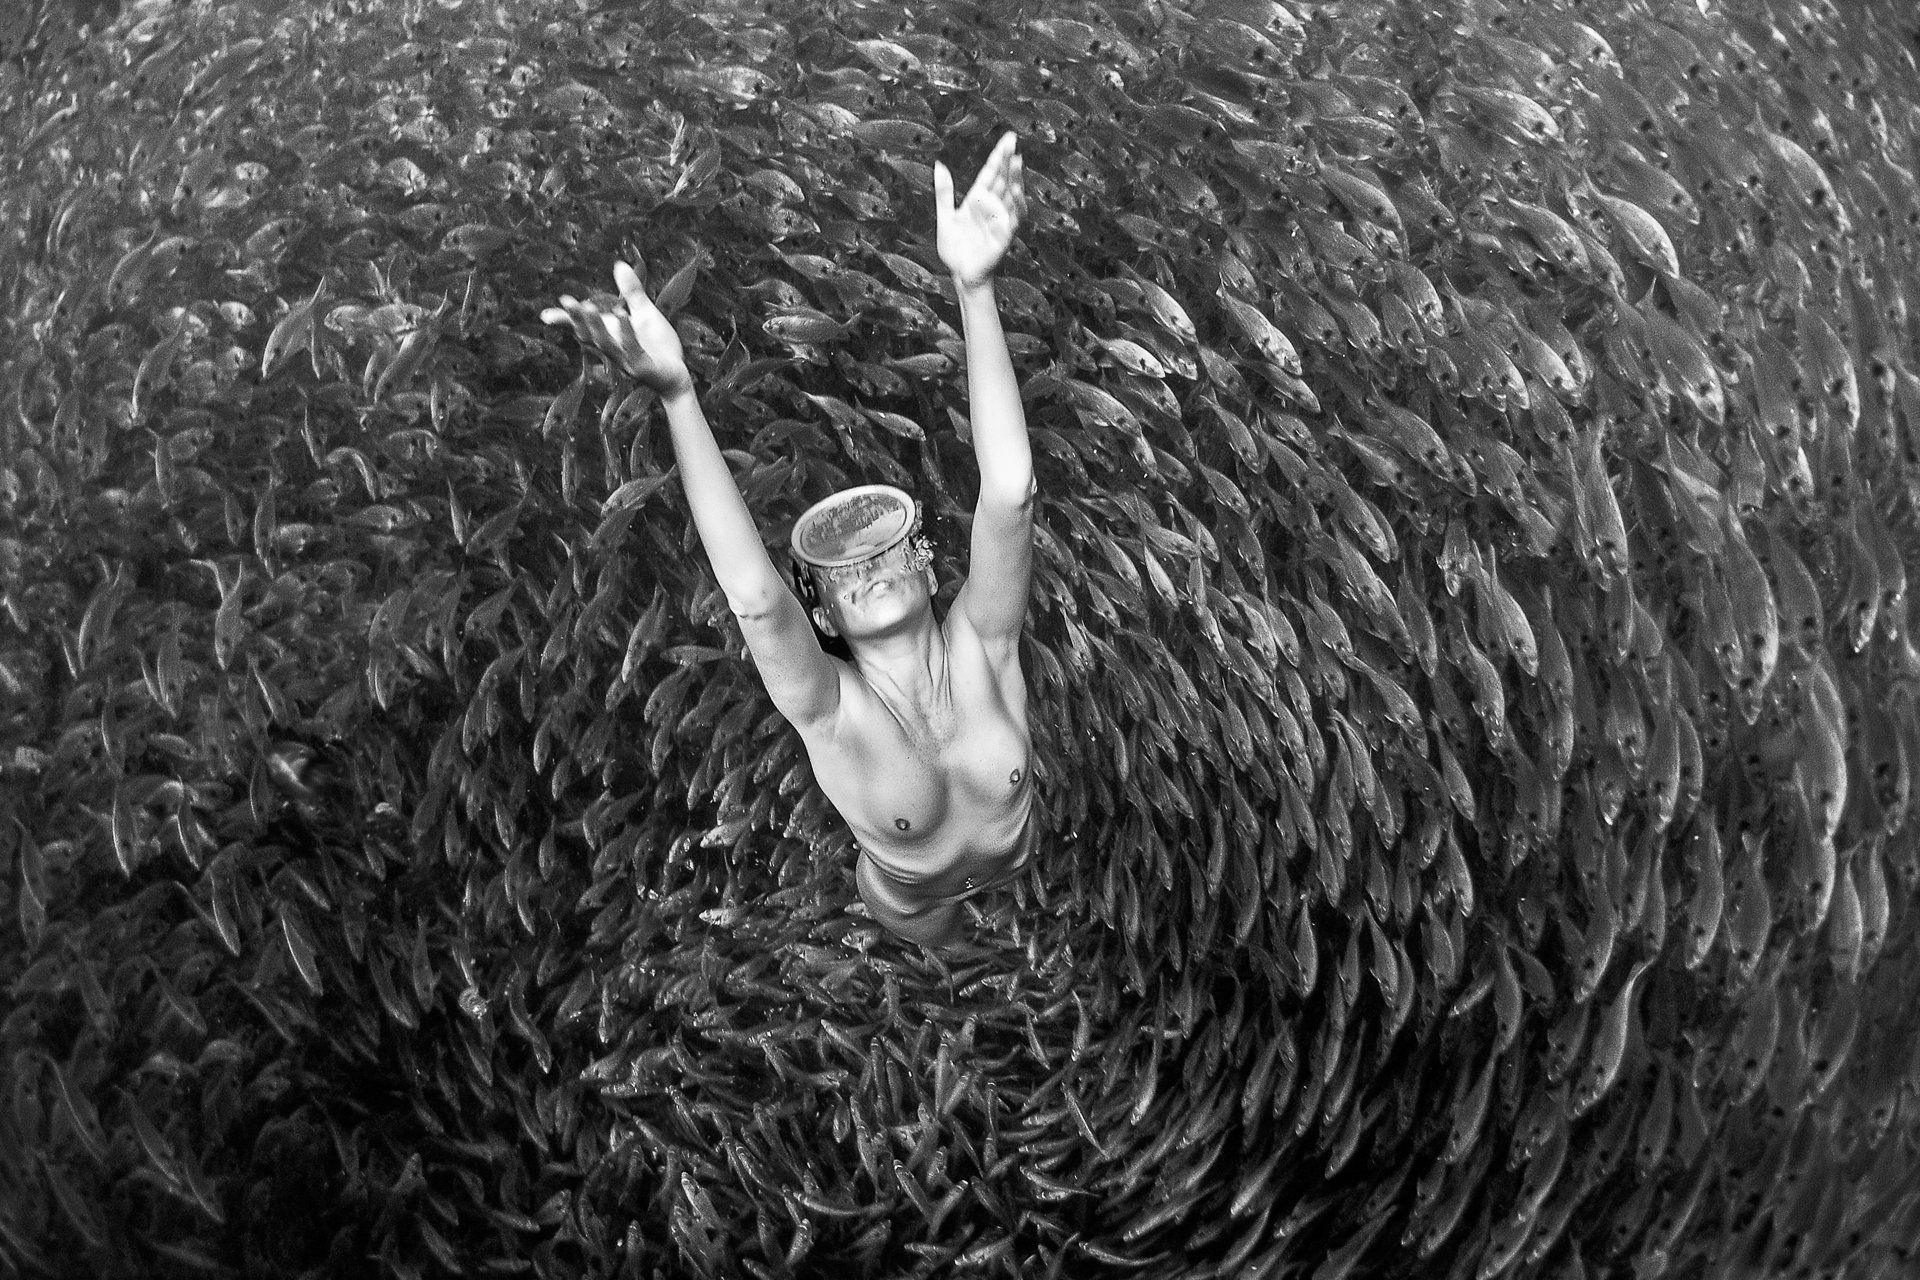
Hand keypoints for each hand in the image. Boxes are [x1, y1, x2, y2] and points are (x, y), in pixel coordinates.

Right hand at [542, 260, 691, 396]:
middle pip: (589, 335)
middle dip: (577, 318)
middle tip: (566, 301)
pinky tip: (623, 316)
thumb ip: (631, 292)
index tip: (545, 315)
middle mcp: (613, 349)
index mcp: (610, 336)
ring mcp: (626, 360)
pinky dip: (627, 333)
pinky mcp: (643, 368)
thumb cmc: (658, 346)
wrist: (677, 376)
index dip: (566, 322)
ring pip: (606, 343)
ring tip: (588, 306)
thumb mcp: (645, 314)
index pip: (583, 329)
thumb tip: (618, 264)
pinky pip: (632, 350)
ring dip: (596, 325)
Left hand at [934, 132, 1026, 288]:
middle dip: (1008, 160)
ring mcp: (1001, 220)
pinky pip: (1014, 217)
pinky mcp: (1005, 235)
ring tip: (1017, 160)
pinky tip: (1015, 189)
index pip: (991, 173)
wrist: (960, 275)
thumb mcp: (945, 216)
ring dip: (1015, 178)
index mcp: (978, 200)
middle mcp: (993, 207)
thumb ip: (944, 192)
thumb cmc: (955, 250)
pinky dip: (1016, 204)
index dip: (998, 156)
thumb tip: (939, 164)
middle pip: (1003, 179)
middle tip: (1013, 139)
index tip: (1007, 138)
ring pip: (1011, 195)